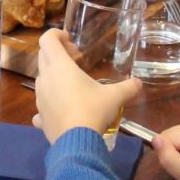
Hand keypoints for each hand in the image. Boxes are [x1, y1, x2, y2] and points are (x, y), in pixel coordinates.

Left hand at [33, 29, 141, 143]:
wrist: (77, 144)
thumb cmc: (93, 111)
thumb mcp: (115, 97)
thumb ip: (128, 87)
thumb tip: (139, 83)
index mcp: (60, 67)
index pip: (47, 40)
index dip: (57, 35)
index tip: (72, 41)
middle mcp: (45, 79)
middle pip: (43, 56)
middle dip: (57, 52)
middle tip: (75, 59)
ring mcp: (40, 99)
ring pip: (41, 79)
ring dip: (53, 75)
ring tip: (71, 84)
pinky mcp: (40, 116)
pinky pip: (42, 104)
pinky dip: (50, 102)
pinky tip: (62, 109)